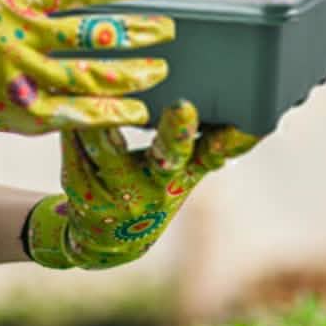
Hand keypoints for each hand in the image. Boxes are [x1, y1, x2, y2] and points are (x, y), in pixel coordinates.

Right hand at [0, 0, 175, 135]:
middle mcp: (21, 41)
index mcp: (15, 0)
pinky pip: (65, 119)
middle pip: (93, 40)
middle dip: (137, 35)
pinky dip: (100, 117)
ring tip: (159, 75)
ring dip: (128, 78)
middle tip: (169, 34)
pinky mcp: (9, 114)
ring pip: (86, 82)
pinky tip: (129, 115)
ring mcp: (17, 81)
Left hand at [24, 100, 260, 269]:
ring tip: (94, 85)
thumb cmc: (156, 186)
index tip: (194, 107)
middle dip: (169, 130)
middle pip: (163, 155)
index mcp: (185, 174)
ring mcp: (119, 195)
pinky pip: (74, 152)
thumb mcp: (187, 171)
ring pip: (107, 148)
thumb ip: (215, 143)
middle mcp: (157, 188)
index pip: (207, 152)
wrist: (111, 241)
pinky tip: (64, 104)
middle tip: (167, 103)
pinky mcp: (83, 193)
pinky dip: (71, 128)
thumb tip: (260, 118)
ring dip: (101, 117)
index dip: (217, 136)